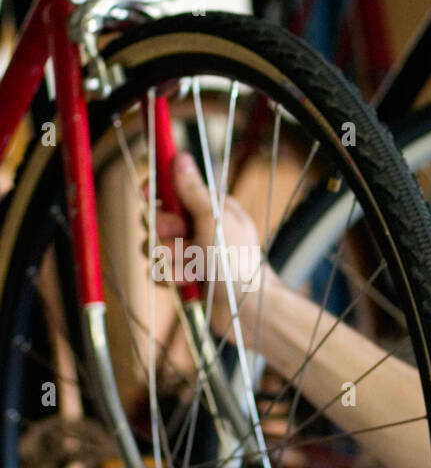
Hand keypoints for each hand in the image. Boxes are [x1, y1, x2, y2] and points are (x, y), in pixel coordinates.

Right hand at [147, 153, 278, 337]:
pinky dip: (171, 278)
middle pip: (157, 219)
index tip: (148, 193)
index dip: (156, 190)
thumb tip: (181, 158)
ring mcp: (189, 254)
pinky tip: (190, 283)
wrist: (246, 309)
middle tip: (183, 238)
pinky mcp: (182, 277)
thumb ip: (194, 192)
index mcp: (210, 209)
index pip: (173, 190)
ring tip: (193, 268)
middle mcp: (197, 229)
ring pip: (153, 247)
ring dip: (170, 258)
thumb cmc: (238, 263)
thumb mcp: (215, 220)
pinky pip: (158, 272)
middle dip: (165, 231)